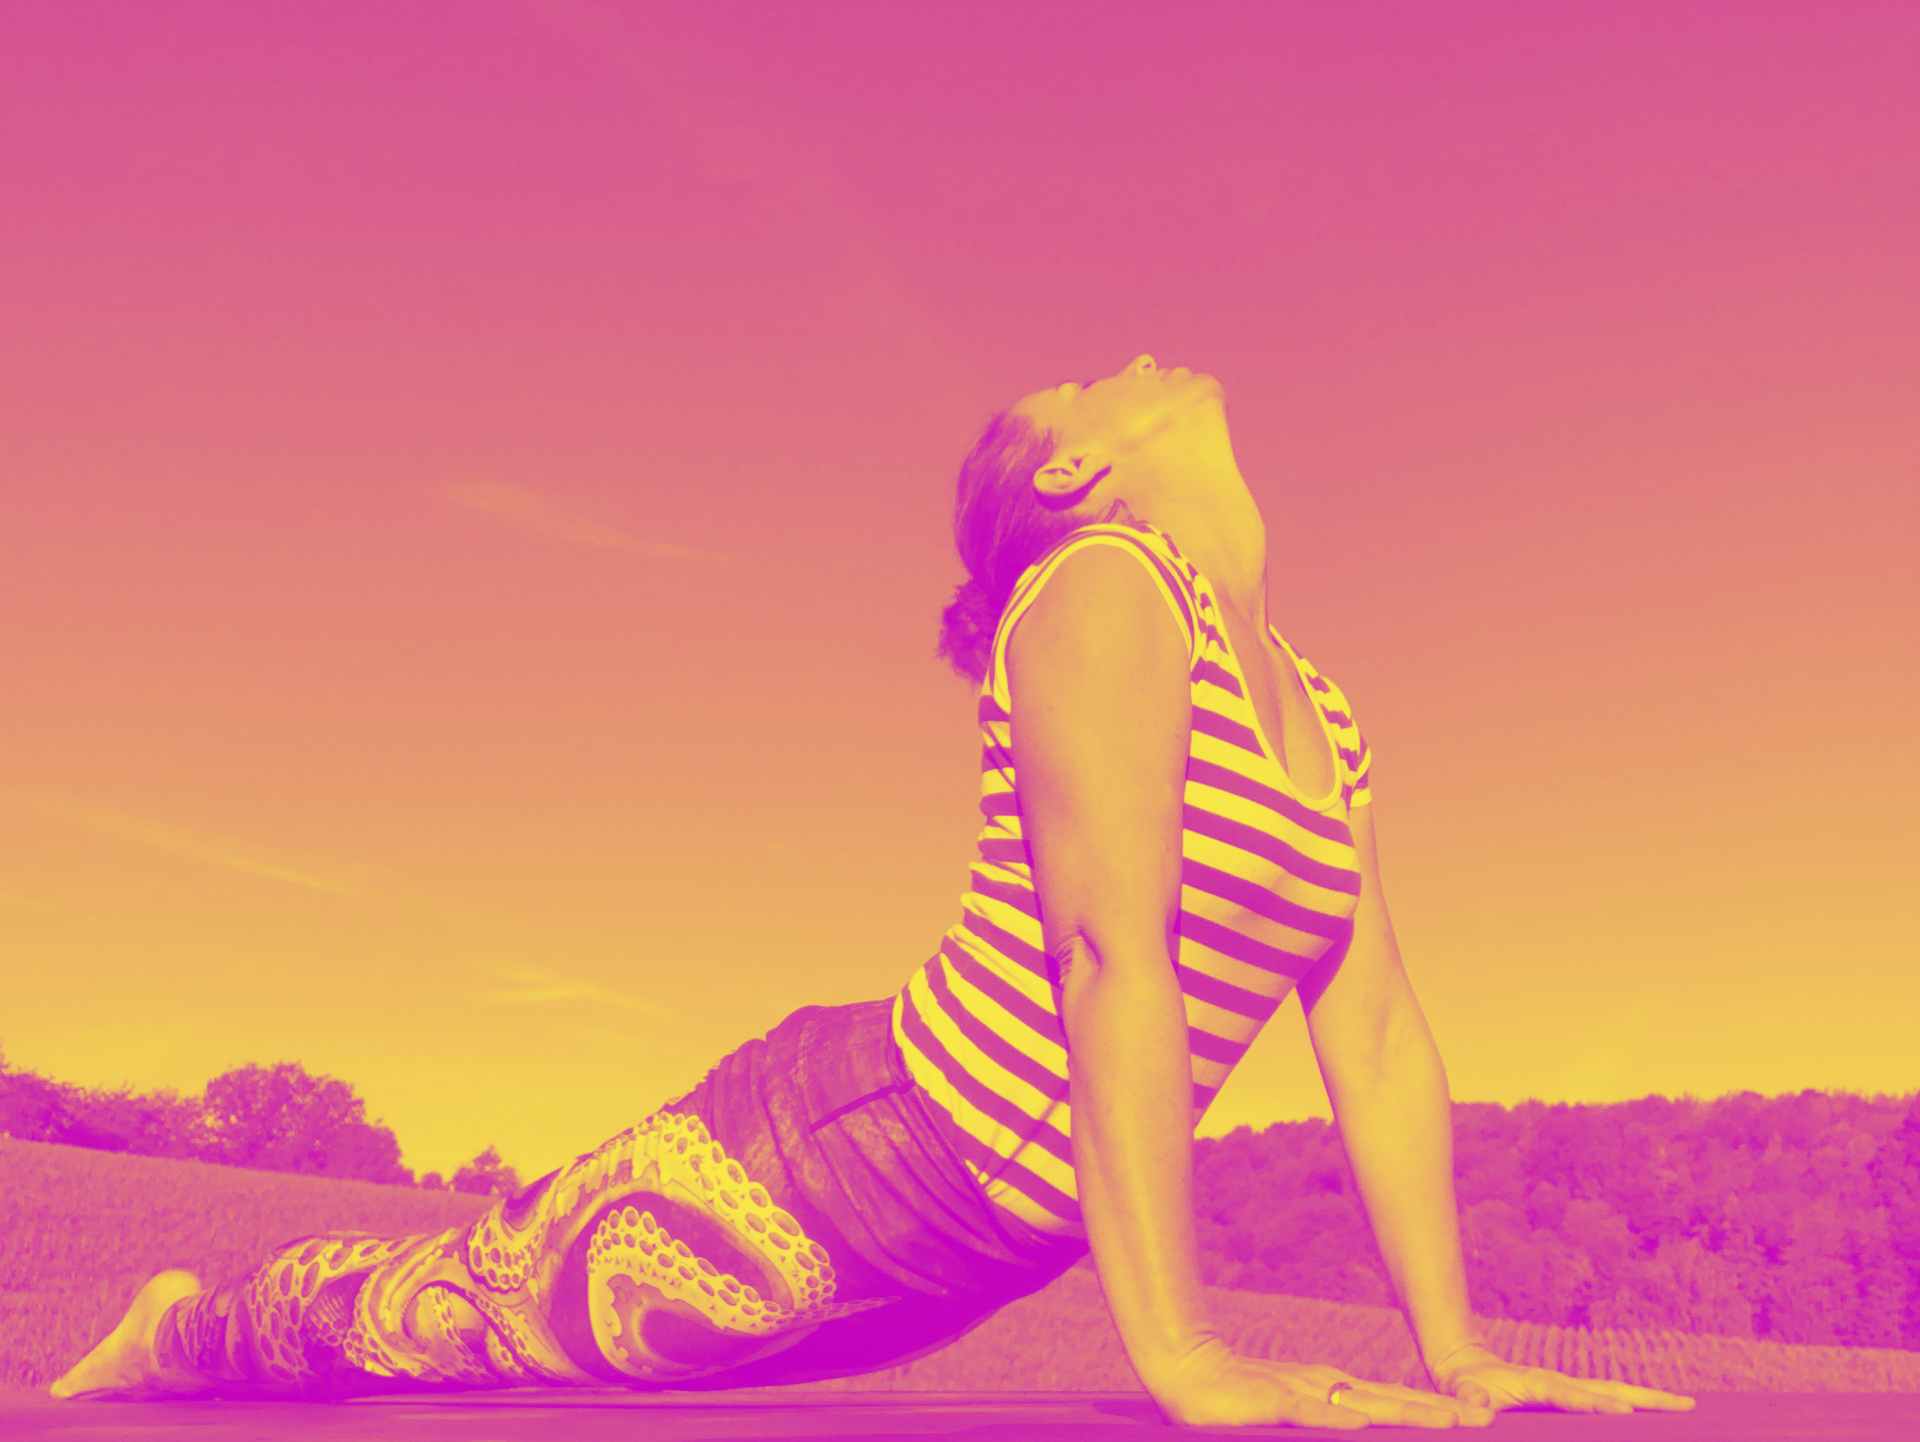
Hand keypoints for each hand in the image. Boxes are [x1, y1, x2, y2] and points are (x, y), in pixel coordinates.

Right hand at [1153, 1335, 1496, 1429]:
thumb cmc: (1235, 1397)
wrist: (1184, 1370)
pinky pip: (1310, 1414)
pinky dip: (1338, 1418)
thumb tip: (1363, 1427)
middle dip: (1437, 1412)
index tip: (1470, 1418)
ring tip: (1448, 1423)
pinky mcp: (1272, 1404)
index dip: (1430, 1409)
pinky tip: (1364, 1424)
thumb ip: (1324, 1417)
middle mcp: (1325, 1386)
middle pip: (1391, 1401)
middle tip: (1481, 1419)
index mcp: (1332, 1389)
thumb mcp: (1290, 1410)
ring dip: (1406, 1414)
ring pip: (1364, 1405)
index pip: (1391, 1401)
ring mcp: (1301, 1392)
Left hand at [1430, 1343, 1695, 1415]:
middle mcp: (1558, 1384)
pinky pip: (1607, 1401)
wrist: (1466, 1365)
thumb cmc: (1464, 1385)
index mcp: (1536, 1384)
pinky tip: (1657, 1415)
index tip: (1625, 1413)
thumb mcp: (1462, 1392)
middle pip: (1609, 1390)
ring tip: (1686, 1407)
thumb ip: (1471, 1401)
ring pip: (1615, 1394)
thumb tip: (1479, 1412)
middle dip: (1646, 1398)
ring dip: (1649, 1400)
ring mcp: (1567, 1390)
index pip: (1571, 1396)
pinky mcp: (1570, 1397)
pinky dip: (1634, 1405)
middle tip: (1687, 1405)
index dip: (1595, 1405)